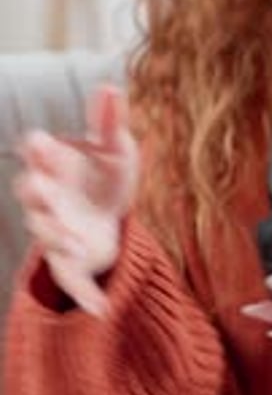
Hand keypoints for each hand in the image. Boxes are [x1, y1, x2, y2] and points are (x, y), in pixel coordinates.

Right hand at [15, 85, 138, 317]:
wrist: (111, 217)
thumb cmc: (104, 177)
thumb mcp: (115, 149)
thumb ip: (109, 123)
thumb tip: (109, 85)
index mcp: (55, 168)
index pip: (38, 156)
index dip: (39, 150)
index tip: (44, 142)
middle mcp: (48, 201)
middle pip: (32, 196)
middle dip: (36, 191)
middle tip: (40, 186)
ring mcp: (57, 233)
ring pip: (47, 236)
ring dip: (58, 237)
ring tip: (76, 239)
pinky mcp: (72, 263)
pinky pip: (73, 281)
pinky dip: (85, 296)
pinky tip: (101, 309)